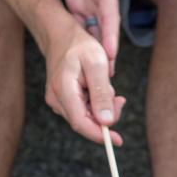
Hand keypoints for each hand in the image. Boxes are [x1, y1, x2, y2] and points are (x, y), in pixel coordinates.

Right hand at [44, 22, 125, 143]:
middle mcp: (56, 100)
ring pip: (86, 118)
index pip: (81, 124)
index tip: (118, 140)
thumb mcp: (97, 64)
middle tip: (120, 99)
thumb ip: (102, 94)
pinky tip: (101, 90)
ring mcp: (57, 101)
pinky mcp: (63, 101)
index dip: (100, 135)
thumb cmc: (79, 46)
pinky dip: (96, 105)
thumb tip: (107, 122)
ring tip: (108, 88)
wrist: (60, 35)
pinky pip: (83, 111)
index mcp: (63, 90)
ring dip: (102, 109)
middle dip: (106, 117)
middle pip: (85, 123)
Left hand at [62, 0, 119, 69]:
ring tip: (95, 76)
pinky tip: (78, 59)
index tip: (110, 55)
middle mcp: (99, 0)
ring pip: (93, 32)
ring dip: (95, 53)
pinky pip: (81, 27)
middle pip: (105, 31)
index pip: (110, 16)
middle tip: (107, 76)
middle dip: (106, 53)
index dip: (110, 36)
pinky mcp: (78, 4)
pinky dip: (82, 43)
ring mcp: (89, 3)